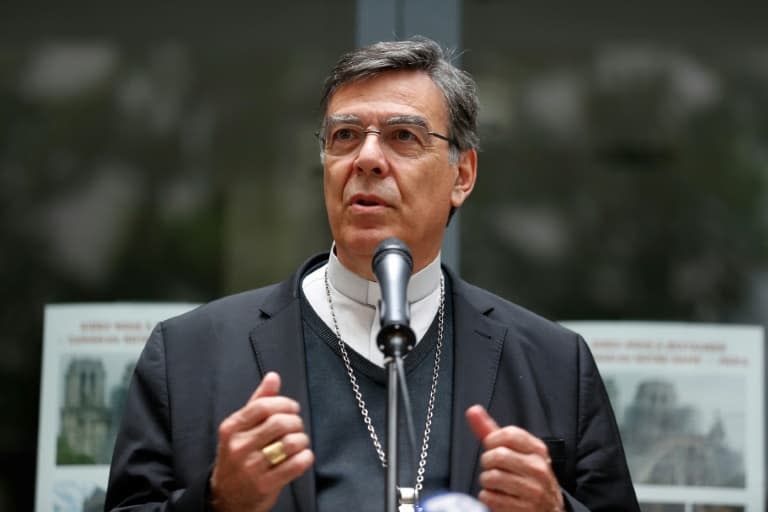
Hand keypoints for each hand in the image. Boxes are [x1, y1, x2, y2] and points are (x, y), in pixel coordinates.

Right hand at [210, 372, 313, 511]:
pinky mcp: (265, 486)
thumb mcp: (240, 428)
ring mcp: (251, 468)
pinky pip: (296, 465)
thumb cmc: (237, 457)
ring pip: (290, 443)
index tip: (293, 408)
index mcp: (231, 428)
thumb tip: (273, 377)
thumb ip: (258, 401)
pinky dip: (305, 458)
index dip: (285, 404)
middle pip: (279, 423)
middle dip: (296, 422)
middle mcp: (239, 447)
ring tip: (299, 442)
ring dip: (302, 440)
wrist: (226, 498)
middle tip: (297, 426)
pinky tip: (302, 456)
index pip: (263, 406)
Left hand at [466, 405, 563, 511]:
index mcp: (537, 450)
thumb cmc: (526, 475)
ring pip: (492, 477)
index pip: (509, 434)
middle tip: (493, 467)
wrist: (549, 508)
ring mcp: (533, 490)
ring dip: (486, 481)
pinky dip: (488, 497)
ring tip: (495, 483)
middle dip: (487, 462)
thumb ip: (491, 430)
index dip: (492, 440)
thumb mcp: (514, 451)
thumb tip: (473, 410)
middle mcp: (538, 468)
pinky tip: (498, 496)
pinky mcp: (524, 509)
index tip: (492, 447)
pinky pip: (491, 498)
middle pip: (498, 456)